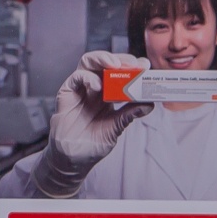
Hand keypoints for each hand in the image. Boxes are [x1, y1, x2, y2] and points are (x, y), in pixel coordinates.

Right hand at [31, 51, 152, 196]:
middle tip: (134, 63)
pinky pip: (75, 78)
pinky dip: (87, 77)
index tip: (146, 66)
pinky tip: (97, 85)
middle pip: (106, 62)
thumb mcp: (116, 128)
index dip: (133, 67)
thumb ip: (129, 114)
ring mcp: (80, 89)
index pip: (121, 72)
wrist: (73, 158)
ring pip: (88, 62)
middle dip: (121, 59)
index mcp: (108, 93)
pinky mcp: (67, 94)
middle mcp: (94, 87)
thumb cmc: (92, 142)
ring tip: (114, 65)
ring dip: (102, 59)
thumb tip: (150, 105)